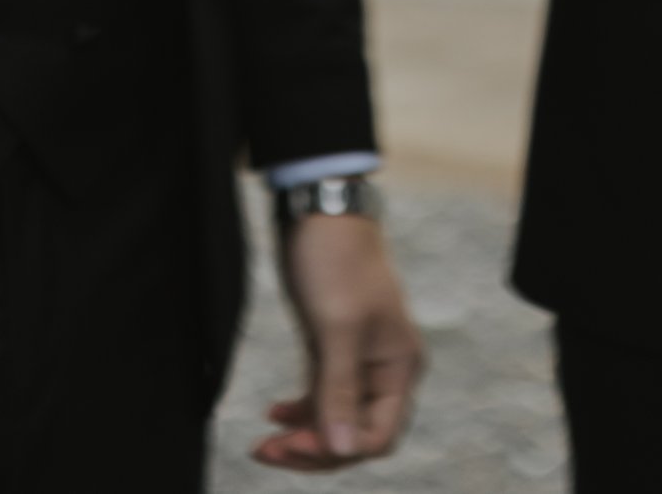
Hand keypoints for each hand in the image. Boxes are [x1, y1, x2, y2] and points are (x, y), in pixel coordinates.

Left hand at [254, 215, 424, 472]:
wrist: (320, 211)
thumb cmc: (336, 261)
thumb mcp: (337, 327)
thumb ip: (340, 390)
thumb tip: (342, 450)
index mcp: (399, 367)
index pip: (378, 436)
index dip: (337, 448)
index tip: (294, 439)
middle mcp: (384, 369)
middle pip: (354, 434)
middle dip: (315, 448)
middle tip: (268, 451)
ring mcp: (357, 358)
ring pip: (336, 418)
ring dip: (302, 434)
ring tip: (263, 443)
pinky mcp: (333, 346)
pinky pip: (323, 395)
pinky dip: (301, 410)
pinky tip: (274, 413)